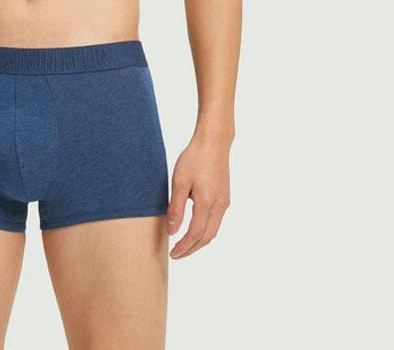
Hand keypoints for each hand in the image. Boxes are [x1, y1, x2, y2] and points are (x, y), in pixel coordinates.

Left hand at [167, 132, 230, 258]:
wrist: (213, 143)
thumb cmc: (194, 158)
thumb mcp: (179, 182)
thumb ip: (176, 208)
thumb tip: (172, 231)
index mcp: (207, 203)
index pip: (195, 235)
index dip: (184, 247)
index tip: (173, 254)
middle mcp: (219, 206)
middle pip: (207, 237)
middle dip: (192, 249)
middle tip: (177, 254)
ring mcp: (224, 202)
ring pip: (213, 231)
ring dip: (199, 241)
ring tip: (184, 245)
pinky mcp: (225, 197)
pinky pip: (216, 221)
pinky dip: (205, 231)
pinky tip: (195, 228)